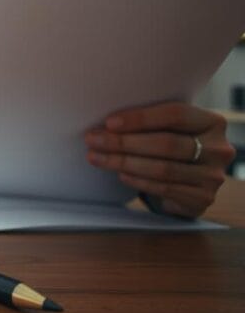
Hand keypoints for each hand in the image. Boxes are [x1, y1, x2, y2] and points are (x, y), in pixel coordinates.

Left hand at [84, 102, 235, 217]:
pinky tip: (119, 174)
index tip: (109, 122)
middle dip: (124, 142)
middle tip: (93, 140)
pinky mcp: (202, 198)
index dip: (140, 118)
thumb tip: (105, 124)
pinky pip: (164, 188)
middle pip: (166, 143)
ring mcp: (212, 176)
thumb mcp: (169, 128)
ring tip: (96, 157)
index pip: (175, 114)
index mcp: (212, 122)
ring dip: (123, 162)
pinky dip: (138, 180)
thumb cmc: (172, 145)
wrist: (190, 180)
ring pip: (162, 168)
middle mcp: (219, 149)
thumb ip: (150, 122)